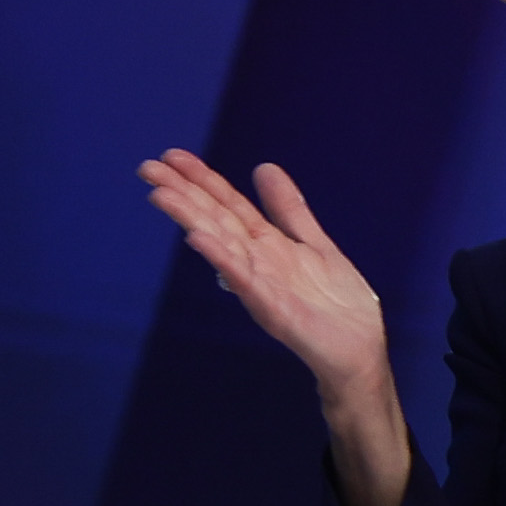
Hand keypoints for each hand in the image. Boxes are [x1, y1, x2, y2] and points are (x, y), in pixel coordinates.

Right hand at [138, 147, 388, 395]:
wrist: (359, 350)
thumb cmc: (337, 305)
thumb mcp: (314, 243)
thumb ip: (288, 209)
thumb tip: (263, 168)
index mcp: (264, 244)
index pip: (226, 204)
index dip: (200, 179)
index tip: (170, 155)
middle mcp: (255, 261)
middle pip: (214, 219)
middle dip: (181, 193)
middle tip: (146, 168)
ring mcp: (259, 285)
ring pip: (220, 245)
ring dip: (190, 219)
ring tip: (160, 195)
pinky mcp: (272, 310)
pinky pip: (243, 280)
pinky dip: (221, 258)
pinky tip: (198, 238)